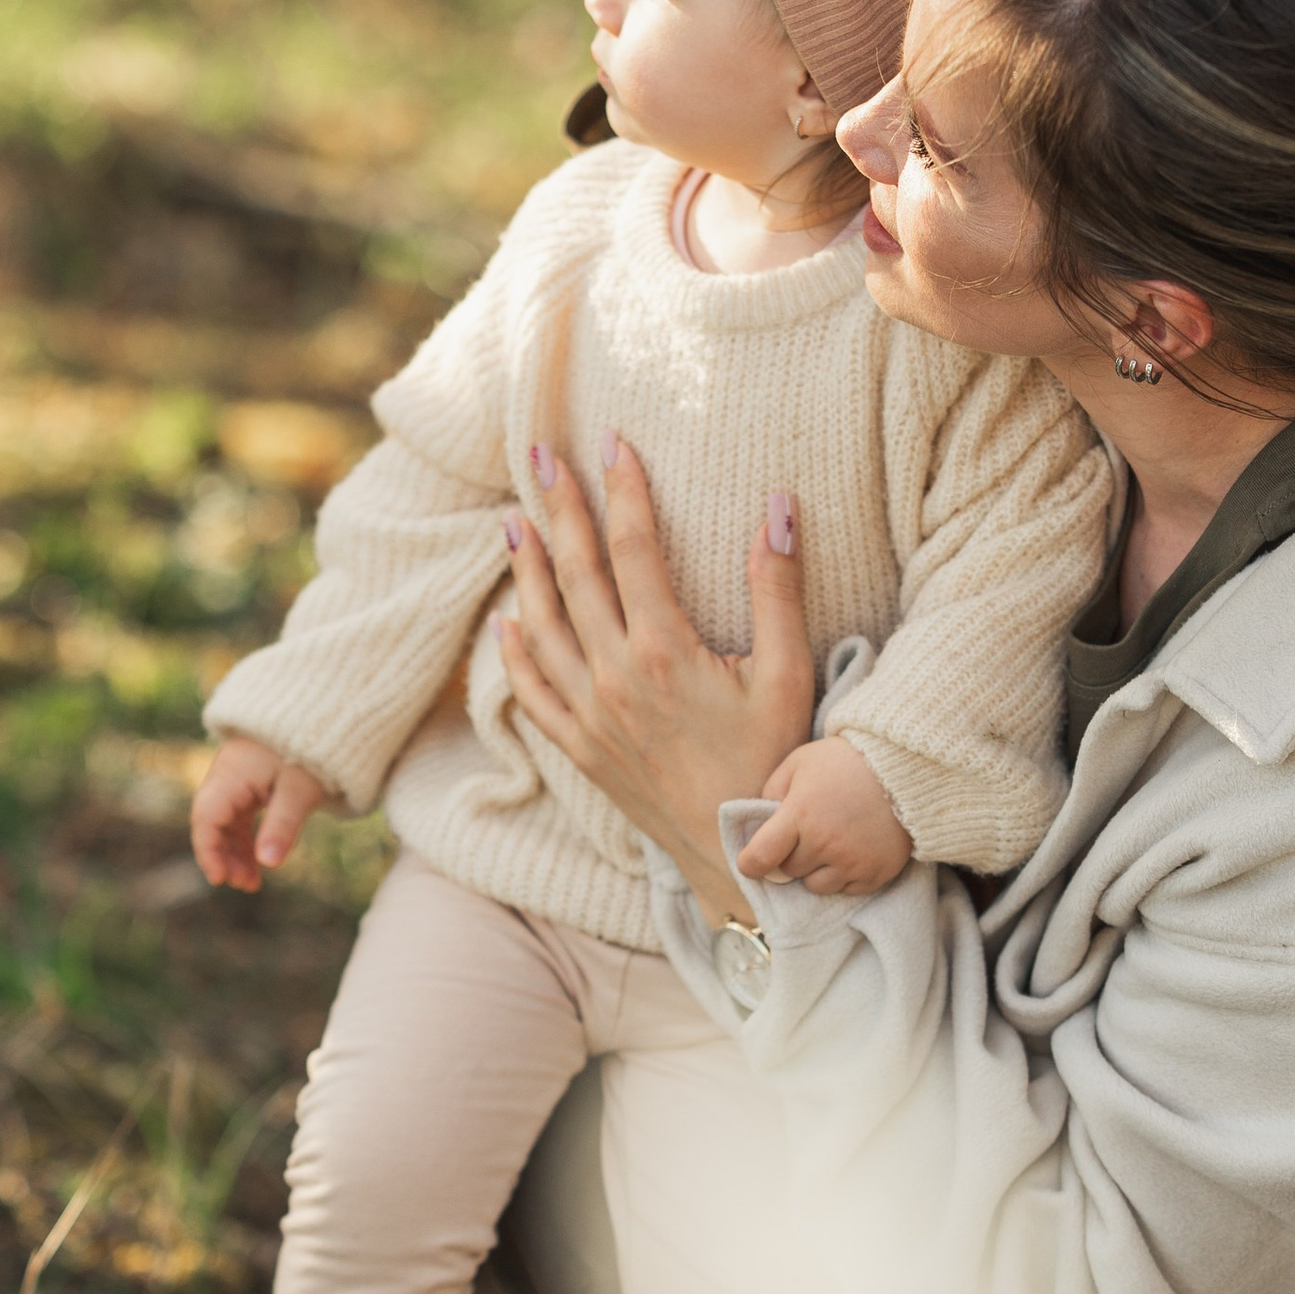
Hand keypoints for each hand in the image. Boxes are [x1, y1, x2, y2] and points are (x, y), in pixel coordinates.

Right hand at [190, 732, 327, 889]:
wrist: (322, 716)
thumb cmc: (310, 749)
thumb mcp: (299, 790)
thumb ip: (282, 825)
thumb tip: (269, 864)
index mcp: (231, 774)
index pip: (206, 818)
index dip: (208, 851)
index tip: (220, 879)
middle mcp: (226, 775)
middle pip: (212, 822)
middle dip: (223, 856)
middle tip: (245, 884)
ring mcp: (236, 779)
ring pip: (225, 822)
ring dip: (235, 851)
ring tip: (251, 882)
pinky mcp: (250, 782)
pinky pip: (239, 815)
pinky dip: (246, 838)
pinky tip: (258, 860)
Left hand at [494, 438, 816, 923]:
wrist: (737, 851)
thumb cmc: (772, 760)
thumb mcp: (789, 673)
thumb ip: (777, 587)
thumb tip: (777, 505)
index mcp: (664, 651)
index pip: (632, 549)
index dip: (622, 490)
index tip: (612, 442)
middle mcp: (614, 678)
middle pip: (575, 574)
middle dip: (560, 509)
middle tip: (542, 458)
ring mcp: (588, 715)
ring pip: (540, 626)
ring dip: (525, 569)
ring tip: (516, 521)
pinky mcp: (578, 747)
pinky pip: (530, 690)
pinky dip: (512, 651)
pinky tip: (505, 619)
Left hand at [736, 735, 913, 899]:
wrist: (904, 766)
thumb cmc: (844, 760)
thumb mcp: (799, 762)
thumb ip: (772, 791)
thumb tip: (760, 824)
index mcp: (799, 814)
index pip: (760, 857)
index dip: (749, 864)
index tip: (751, 863)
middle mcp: (824, 842)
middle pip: (789, 871)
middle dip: (791, 856)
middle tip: (806, 834)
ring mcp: (852, 861)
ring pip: (816, 886)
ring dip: (816, 869)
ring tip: (831, 843)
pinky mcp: (876, 873)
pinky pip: (846, 890)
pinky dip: (844, 875)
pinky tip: (852, 849)